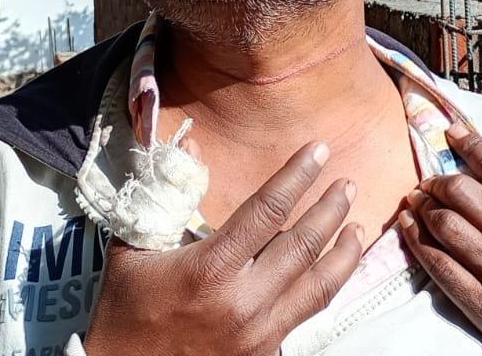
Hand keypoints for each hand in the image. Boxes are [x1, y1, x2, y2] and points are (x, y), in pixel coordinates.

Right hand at [83, 141, 366, 355]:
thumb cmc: (125, 309)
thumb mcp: (133, 247)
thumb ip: (166, 195)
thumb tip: (190, 145)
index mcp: (209, 268)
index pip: (267, 210)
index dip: (297, 176)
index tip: (317, 151)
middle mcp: (241, 300)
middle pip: (304, 245)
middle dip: (330, 209)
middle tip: (347, 184)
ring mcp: (258, 332)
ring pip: (319, 285)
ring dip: (344, 252)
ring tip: (356, 226)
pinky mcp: (264, 352)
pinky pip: (308, 314)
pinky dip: (329, 287)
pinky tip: (337, 270)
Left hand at [398, 123, 481, 355]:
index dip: (470, 145)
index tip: (453, 134)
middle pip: (461, 192)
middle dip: (437, 181)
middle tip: (430, 182)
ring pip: (445, 224)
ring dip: (422, 207)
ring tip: (415, 202)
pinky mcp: (481, 301)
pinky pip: (439, 265)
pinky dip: (418, 242)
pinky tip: (409, 229)